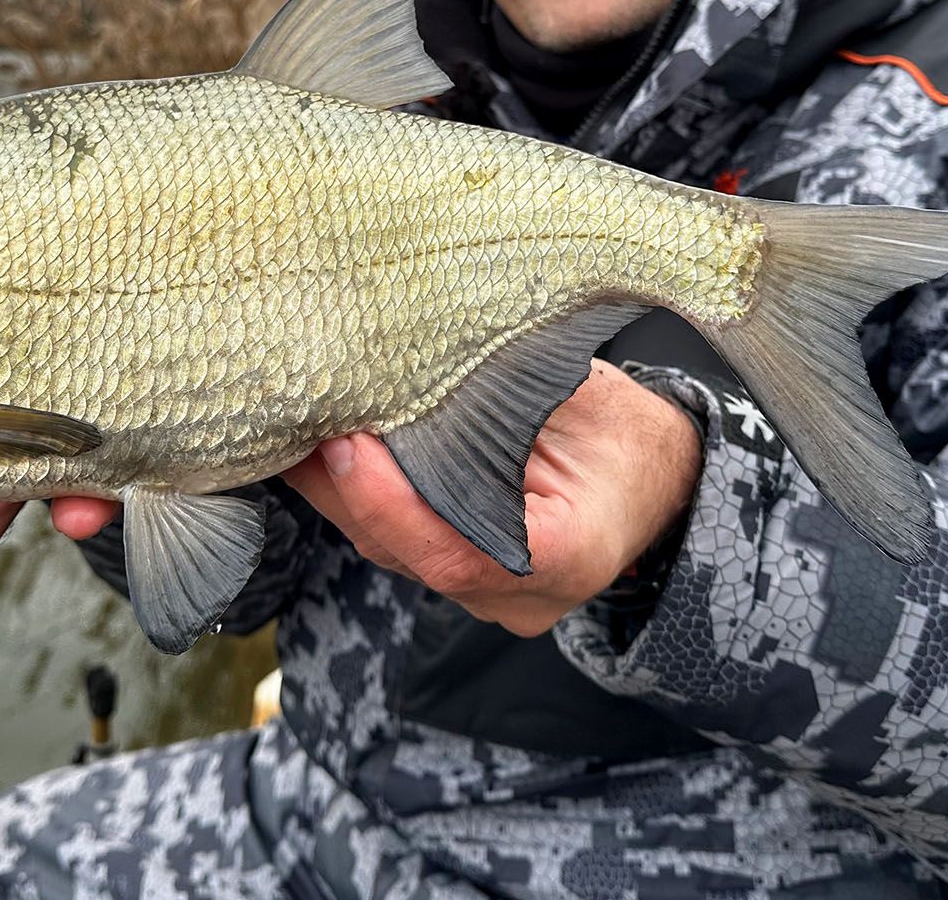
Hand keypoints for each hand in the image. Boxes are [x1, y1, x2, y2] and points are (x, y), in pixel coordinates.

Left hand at [282, 360, 702, 634]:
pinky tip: (319, 443)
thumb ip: (506, 389)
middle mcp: (518, 597)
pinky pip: (393, 537)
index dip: (390, 503)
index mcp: (566, 557)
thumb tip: (414, 349)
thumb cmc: (626, 431)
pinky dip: (356, 492)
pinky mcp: (456, 573)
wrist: (655, 476)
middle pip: (406, 552)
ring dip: (336, 489)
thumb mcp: (584, 396)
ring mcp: (484, 596)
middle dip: (343, 488)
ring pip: (388, 547)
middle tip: (293, 415)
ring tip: (292, 420)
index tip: (344, 445)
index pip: (456, 552)